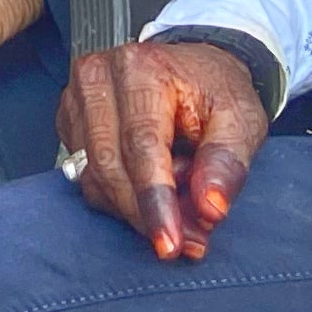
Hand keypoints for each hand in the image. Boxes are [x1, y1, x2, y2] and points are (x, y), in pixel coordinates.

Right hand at [59, 36, 270, 257]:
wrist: (194, 68)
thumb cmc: (216, 92)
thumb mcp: (242, 119)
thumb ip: (228, 161)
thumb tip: (210, 207)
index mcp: (141, 68)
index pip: (141, 146)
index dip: (155, 200)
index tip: (170, 243)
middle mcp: (98, 77)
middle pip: (110, 165)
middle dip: (145, 214)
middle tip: (185, 242)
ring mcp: (77, 98)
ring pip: (93, 178)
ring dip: (134, 208)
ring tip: (177, 210)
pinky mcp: (69, 120)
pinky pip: (85, 178)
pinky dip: (118, 197)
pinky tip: (149, 190)